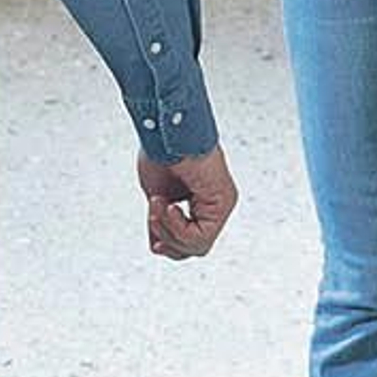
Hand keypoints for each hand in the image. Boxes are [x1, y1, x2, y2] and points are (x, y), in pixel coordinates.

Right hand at [137, 143, 237, 259]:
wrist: (165, 129)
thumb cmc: (162, 151)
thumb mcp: (158, 196)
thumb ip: (162, 221)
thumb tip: (158, 245)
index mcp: (204, 201)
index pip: (190, 239)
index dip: (170, 244)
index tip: (155, 243)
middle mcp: (217, 204)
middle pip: (195, 247)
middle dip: (168, 238)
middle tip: (153, 216)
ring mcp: (222, 203)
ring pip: (198, 246)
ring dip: (169, 231)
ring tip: (158, 204)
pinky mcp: (223, 201)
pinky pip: (200, 237)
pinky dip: (177, 227)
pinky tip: (169, 206)